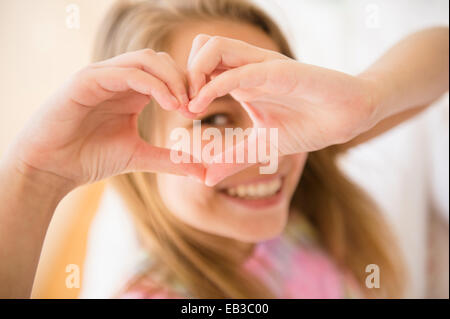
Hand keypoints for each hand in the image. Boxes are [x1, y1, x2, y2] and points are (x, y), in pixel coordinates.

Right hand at [10, 49, 204, 189]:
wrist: (51, 169)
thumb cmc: (89, 159)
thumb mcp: (138, 156)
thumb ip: (169, 160)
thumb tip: (203, 173)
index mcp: (131, 91)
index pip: (167, 73)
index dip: (187, 87)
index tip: (199, 111)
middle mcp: (119, 79)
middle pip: (161, 60)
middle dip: (184, 80)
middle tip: (195, 107)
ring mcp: (102, 76)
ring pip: (146, 60)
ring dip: (171, 79)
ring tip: (183, 106)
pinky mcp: (87, 80)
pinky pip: (126, 72)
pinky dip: (152, 83)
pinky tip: (167, 103)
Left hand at [186, 35, 378, 184]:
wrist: (347, 118)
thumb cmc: (308, 125)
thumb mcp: (261, 146)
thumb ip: (233, 158)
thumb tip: (206, 180)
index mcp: (243, 80)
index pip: (201, 66)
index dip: (184, 85)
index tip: (180, 114)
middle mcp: (248, 67)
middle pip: (200, 48)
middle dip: (182, 75)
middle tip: (180, 106)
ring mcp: (262, 66)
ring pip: (214, 47)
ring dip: (194, 74)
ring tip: (191, 105)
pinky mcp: (279, 71)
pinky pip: (240, 70)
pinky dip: (214, 86)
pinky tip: (200, 106)